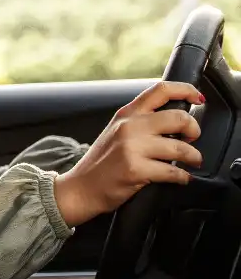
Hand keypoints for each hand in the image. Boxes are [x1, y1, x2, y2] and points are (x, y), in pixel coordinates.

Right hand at [54, 81, 204, 225]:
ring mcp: (131, 148)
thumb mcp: (116, 132)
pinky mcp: (135, 169)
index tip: (198, 98)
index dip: (186, 90)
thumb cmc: (101, 163)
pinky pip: (173, 172)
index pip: (161, 90)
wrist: (80, 188)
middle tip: (192, 139)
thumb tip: (176, 120)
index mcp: (126, 114)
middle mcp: (129, 127)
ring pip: (181, 148)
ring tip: (191, 162)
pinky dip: (183, 177)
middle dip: (194, 130)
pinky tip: (180, 178)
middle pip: (179, 117)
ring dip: (194, 157)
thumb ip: (141, 121)